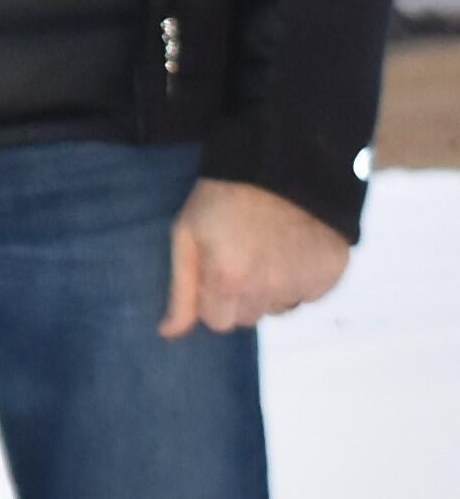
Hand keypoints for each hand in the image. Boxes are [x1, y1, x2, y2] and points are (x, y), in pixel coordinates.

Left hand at [161, 176, 349, 335]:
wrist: (279, 165)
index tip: (212, 270)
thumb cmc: (221, 197)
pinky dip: (298, 278)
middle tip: (238, 256)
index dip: (211, 297)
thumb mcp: (186, 235)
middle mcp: (269, 291)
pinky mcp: (331, 275)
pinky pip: (308, 293)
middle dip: (239, 295)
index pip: (217, 322)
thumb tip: (168, 333)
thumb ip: (180, 290)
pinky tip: (290, 247)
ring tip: (264, 248)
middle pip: (248, 317)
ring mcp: (304, 284)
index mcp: (229, 282)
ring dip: (269, 288)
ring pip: (278, 307)